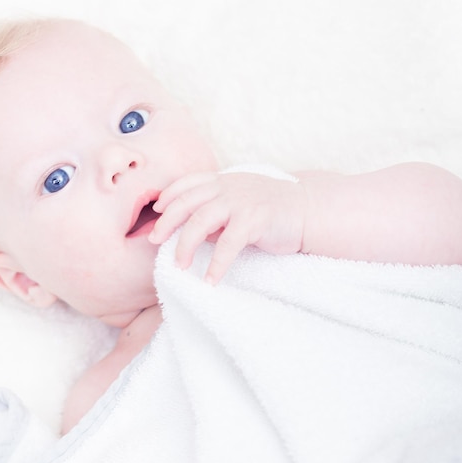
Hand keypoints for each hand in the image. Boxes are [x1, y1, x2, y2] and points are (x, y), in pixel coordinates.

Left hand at [149, 172, 306, 283]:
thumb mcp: (238, 204)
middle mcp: (228, 187)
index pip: (187, 184)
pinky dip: (217, 264)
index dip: (168, 197)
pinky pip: (228, 244)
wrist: (308, 210)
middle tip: (153, 241)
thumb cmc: (271, 210)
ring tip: (179, 266)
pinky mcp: (255, 220)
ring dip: (185, 245)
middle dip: (166, 223)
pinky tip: (210, 280)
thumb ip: (215, 213)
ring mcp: (241, 202)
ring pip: (201, 221)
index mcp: (222, 181)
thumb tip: (191, 233)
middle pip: (186, 202)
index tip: (156, 213)